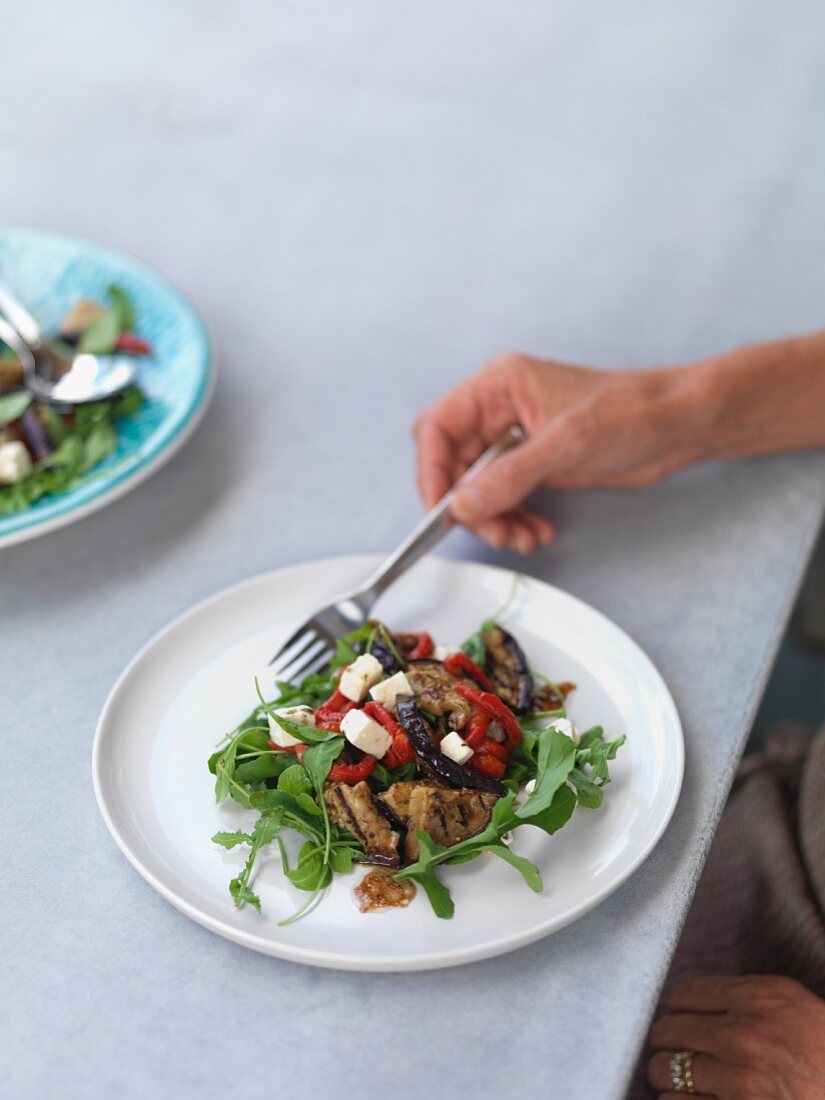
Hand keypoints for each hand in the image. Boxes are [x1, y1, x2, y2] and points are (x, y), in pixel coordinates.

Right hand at [413, 353, 702, 552]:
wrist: (680, 424)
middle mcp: (499, 411)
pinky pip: (504, 499)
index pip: (438, 428)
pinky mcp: (534, 464)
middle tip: (494, 531)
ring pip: (478, 489)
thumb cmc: (633, 411)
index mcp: (498, 386)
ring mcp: (516, 439)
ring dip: (494, 520)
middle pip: (454, 465)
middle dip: (470, 506)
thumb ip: (510, 476)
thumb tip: (462, 504)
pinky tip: (537, 532)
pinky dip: (514, 520)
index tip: (443, 509)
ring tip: (522, 538)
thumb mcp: (567, 444)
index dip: (431, 471)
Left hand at [647, 974, 824, 1097]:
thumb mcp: (796, 1007)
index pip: (688, 993)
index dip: (676, 1006)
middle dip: (663, 1039)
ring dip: (663, 1072)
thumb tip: (694, 1001)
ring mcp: (743, 1079)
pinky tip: (685, 1097)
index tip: (676, 1015)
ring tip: (667, 1074)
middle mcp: (748, 1033)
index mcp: (763, 997)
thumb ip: (748, 998)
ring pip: (667, 1068)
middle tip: (665, 1045)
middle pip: (671, 1028)